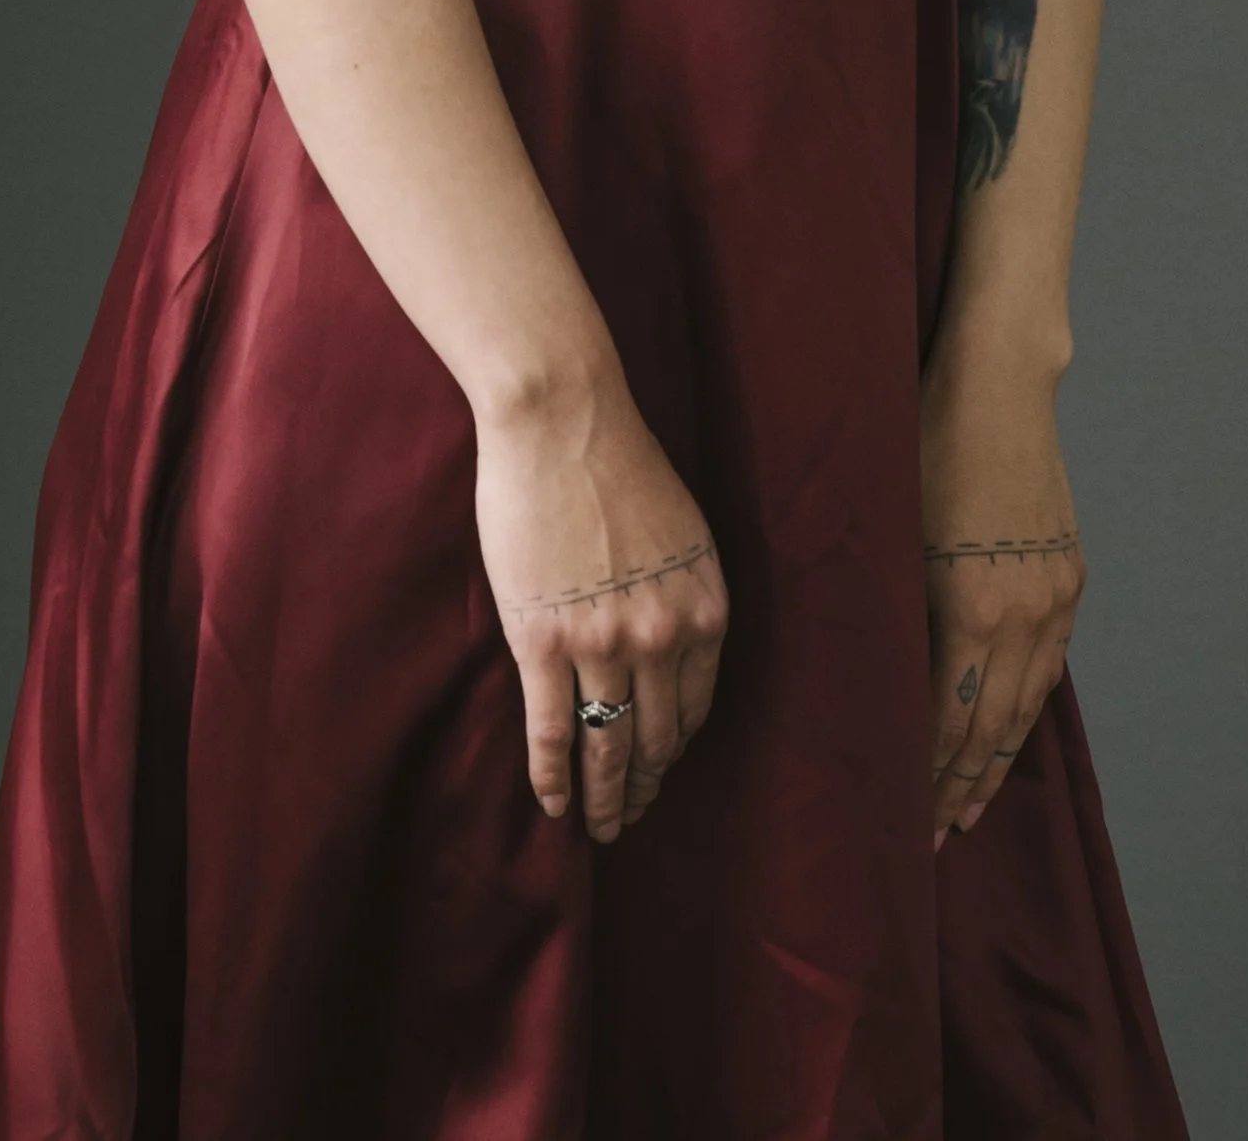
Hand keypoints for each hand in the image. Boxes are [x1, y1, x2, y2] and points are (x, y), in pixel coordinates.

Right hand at [474, 375, 728, 843]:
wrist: (563, 420)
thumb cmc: (619, 462)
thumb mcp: (681, 533)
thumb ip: (679, 595)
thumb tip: (666, 647)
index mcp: (705, 607)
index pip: (695, 707)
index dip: (675, 746)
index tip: (660, 767)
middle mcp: (663, 637)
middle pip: (655, 737)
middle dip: (643, 784)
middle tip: (630, 816)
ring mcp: (601, 644)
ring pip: (607, 746)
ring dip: (604, 797)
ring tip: (600, 826)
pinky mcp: (542, 643)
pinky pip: (552, 731)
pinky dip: (554, 777)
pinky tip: (555, 805)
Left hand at [920, 347, 1085, 845]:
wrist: (998, 387)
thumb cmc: (924, 446)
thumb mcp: (894, 534)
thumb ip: (896, 614)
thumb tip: (878, 684)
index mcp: (973, 609)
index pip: (950, 723)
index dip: (930, 778)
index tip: (910, 822)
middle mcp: (1024, 614)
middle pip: (994, 728)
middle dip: (962, 786)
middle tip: (937, 837)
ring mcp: (1056, 596)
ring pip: (1029, 702)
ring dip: (999, 758)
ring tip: (973, 802)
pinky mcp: (1071, 574)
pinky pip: (1052, 662)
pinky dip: (1029, 706)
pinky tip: (1011, 726)